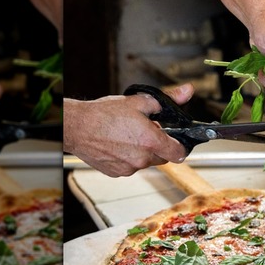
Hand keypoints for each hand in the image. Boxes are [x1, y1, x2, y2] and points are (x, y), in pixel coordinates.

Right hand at [63, 84, 193, 176]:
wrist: (77, 127)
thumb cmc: (104, 114)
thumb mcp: (139, 101)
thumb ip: (168, 99)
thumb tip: (187, 91)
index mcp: (151, 141)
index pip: (179, 154)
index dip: (179, 147)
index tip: (176, 141)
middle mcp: (141, 158)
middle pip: (162, 157)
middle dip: (158, 146)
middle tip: (145, 132)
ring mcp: (129, 168)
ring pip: (145, 162)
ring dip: (142, 152)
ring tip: (127, 136)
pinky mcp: (117, 172)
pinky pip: (130, 167)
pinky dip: (128, 157)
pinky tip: (118, 144)